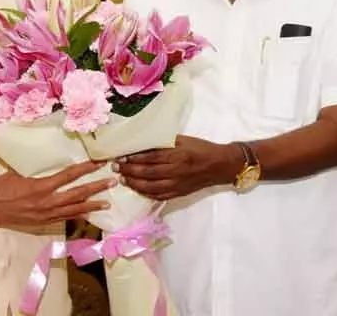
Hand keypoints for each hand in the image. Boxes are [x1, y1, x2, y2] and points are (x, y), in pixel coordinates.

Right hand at [0, 161, 112, 226]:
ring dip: (92, 205)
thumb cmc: (0, 187)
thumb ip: (39, 172)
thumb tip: (52, 164)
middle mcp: (47, 202)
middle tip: (112, 182)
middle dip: (96, 188)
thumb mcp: (20, 173)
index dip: (85, 169)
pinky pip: (64, 219)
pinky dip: (77, 215)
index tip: (98, 163)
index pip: (69, 176)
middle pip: (77, 194)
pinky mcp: (42, 223)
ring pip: (74, 210)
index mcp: (41, 187)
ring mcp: (46, 215)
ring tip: (107, 203)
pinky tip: (88, 214)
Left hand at [116, 136, 242, 199]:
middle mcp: (175, 171)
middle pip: (146, 172)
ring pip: (149, 186)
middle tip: (116, 167)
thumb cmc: (201, 149)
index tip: (121, 156)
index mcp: (177, 155)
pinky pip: (158, 195)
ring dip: (133, 183)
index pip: (150, 157)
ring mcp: (176, 184)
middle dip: (128, 170)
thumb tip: (144, 143)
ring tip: (123, 178)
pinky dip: (145, 193)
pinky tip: (136, 188)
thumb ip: (165, 143)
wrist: (219, 165)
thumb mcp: (184, 140)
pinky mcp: (178, 193)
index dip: (133, 158)